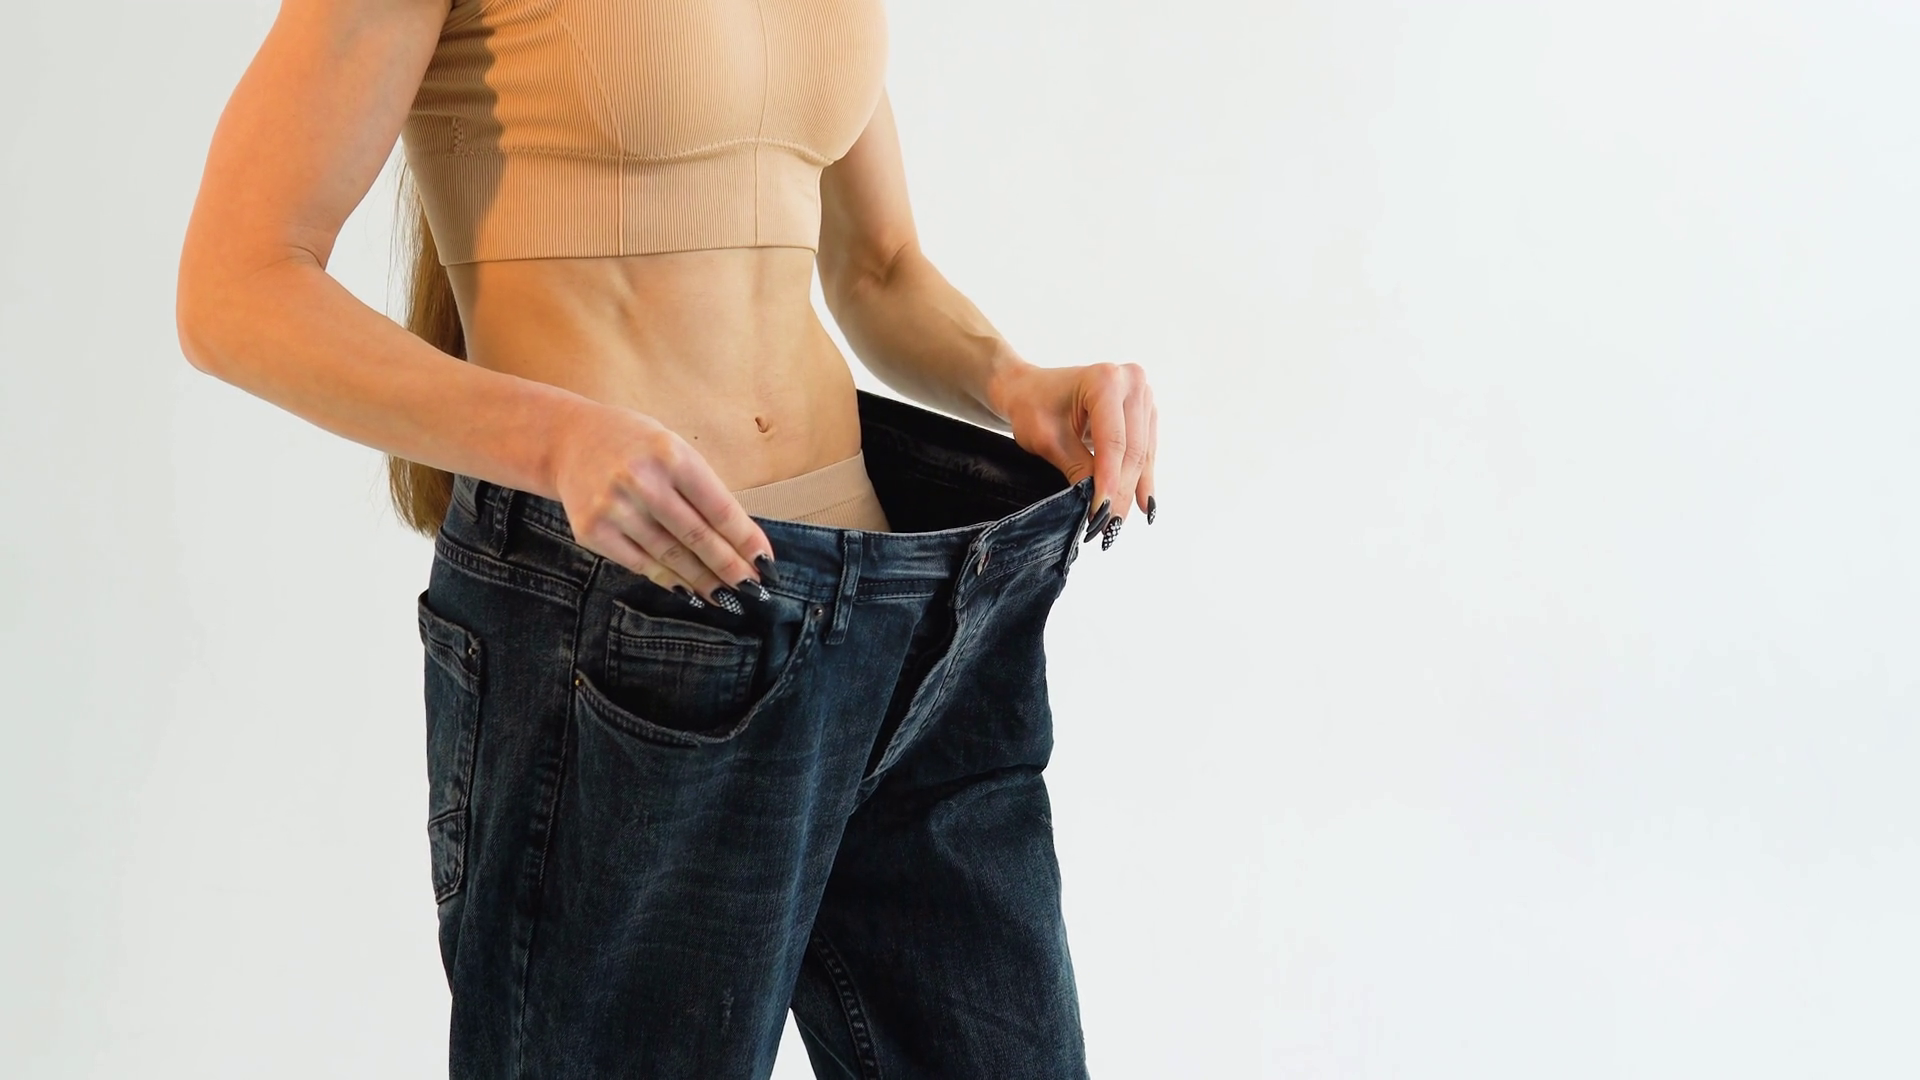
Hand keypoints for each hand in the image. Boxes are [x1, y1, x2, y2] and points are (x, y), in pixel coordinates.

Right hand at [547, 400, 774, 611]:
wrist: (570, 441)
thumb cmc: (635, 446)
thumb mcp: (673, 450)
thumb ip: (701, 489)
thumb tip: (739, 540)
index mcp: (671, 455)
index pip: (718, 508)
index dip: (745, 540)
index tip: (766, 563)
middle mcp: (641, 481)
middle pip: (697, 536)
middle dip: (730, 567)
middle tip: (754, 590)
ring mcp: (614, 507)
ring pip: (670, 555)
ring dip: (702, 580)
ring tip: (725, 596)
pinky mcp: (592, 530)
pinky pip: (640, 563)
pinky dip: (668, 580)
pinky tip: (688, 589)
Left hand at [989, 359, 1158, 548]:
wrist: (1029, 389)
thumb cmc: (1032, 407)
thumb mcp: (1048, 440)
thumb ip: (1077, 468)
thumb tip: (1101, 506)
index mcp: (1105, 380)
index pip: (1113, 441)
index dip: (1109, 481)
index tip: (1101, 514)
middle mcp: (1131, 381)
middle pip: (1132, 449)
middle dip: (1121, 491)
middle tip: (1110, 527)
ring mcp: (1142, 395)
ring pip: (1142, 453)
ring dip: (1133, 490)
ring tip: (1120, 522)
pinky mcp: (1144, 411)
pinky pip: (1146, 450)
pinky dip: (1140, 478)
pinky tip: (1141, 503)